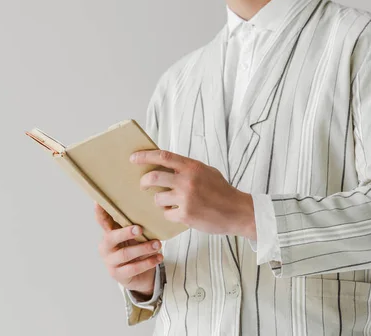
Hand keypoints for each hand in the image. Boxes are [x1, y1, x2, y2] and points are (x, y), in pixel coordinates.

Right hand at [94, 202, 162, 296]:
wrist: (138, 275)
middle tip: (139, 229)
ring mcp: (110, 262)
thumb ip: (133, 224)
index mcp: (108, 233)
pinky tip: (158, 257)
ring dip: (143, 248)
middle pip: (112, 238)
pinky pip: (134, 268)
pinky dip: (148, 262)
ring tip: (158, 244)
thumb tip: (146, 207)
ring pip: (125, 254)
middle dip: (125, 232)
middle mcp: (105, 247)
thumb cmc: (135, 248)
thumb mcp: (133, 236)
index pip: (102, 221)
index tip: (98, 202)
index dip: (100, 212)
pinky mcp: (118, 274)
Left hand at [130, 150, 256, 238]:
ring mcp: (186, 198)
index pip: (163, 157)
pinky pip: (166, 214)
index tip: (133, 158)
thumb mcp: (206, 172)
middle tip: (143, 185)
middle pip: (153, 178)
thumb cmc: (222, 191)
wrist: (237, 211)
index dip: (145, 156)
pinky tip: (179, 213)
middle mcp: (187, 181)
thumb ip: (188, 168)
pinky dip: (169, 214)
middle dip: (144, 182)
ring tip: (169, 203)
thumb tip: (165, 165)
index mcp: (192, 167)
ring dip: (159, 201)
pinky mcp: (186, 215)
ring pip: (157, 199)